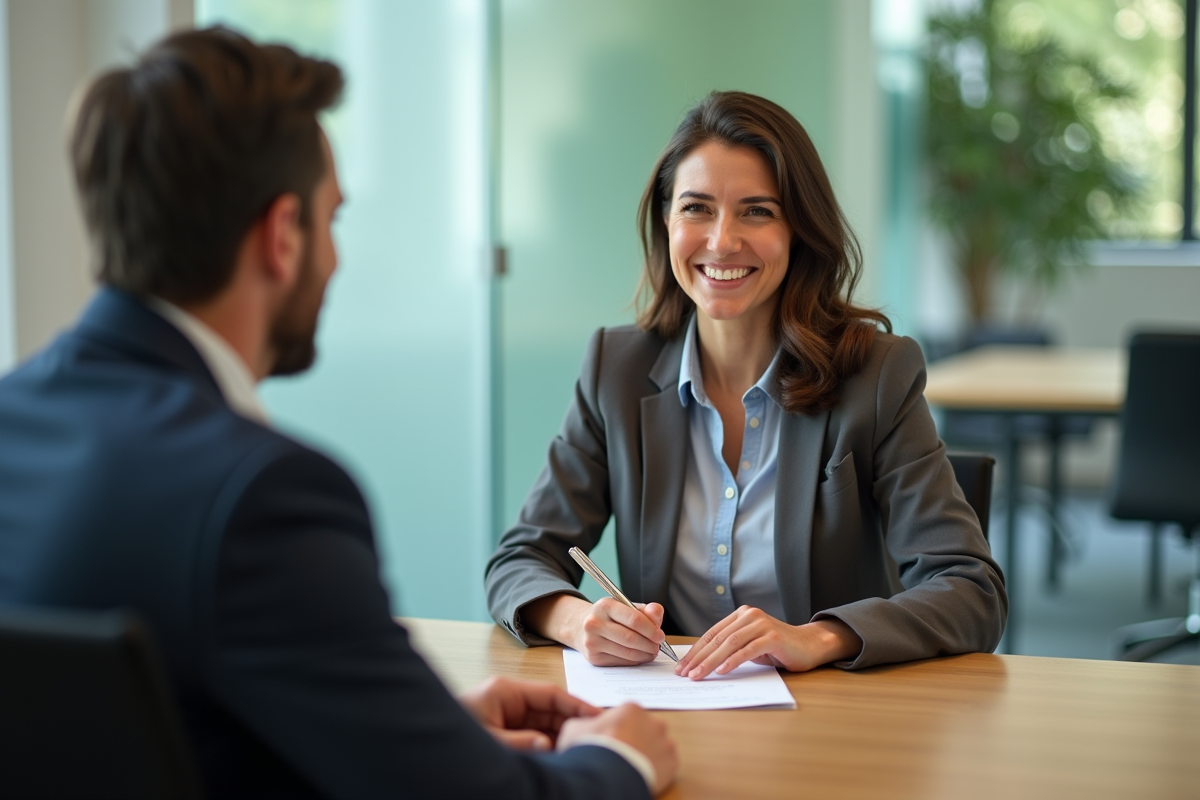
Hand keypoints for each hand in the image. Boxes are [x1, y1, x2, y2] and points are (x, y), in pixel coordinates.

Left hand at [459, 676, 600, 750]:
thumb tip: (548, 745)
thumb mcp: (489, 740)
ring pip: (544, 722)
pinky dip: (547, 744)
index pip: (550, 693)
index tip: (598, 715)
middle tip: (597, 734)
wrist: (423, 747)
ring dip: (561, 735)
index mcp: (505, 691)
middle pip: (550, 707)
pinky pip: (533, 734)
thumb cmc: (451, 738)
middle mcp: (509, 699)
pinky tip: (562, 754)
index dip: (576, 704)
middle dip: (572, 721)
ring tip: (583, 747)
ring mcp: (507, 714)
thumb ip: (520, 743)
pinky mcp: (504, 729)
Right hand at [526, 594, 667, 666]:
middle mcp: (595, 623)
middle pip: (630, 638)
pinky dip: (634, 661)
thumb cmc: (609, 616)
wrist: (581, 626)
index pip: (634, 619)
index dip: (651, 629)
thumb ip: (646, 610)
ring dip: (644, 655)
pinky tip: (639, 656)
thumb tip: (657, 616)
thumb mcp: (626, 606)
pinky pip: (620, 661)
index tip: (660, 635)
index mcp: (605, 606)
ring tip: (651, 652)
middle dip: (649, 644)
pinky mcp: (593, 657)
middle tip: (658, 646)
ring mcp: (592, 642)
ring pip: (626, 652)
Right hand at [559, 702, 677, 795]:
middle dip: (636, 739)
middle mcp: (653, 722)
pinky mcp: (672, 762)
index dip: (618, 729)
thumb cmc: (592, 749)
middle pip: (645, 729)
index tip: (611, 740)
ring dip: (648, 753)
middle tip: (622, 754)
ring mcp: (665, 742)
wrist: (607, 774)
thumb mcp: (574, 729)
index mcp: (631, 709)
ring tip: (632, 766)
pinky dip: (656, 769)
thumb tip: (583, 726)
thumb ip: (584, 723)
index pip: (627, 716)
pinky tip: (642, 774)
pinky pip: (666, 764)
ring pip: (658, 746)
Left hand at [674, 606, 861, 679]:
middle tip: (685, 674)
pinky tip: (722, 671)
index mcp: (740, 615)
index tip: (682, 667)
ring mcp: (761, 624)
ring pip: (729, 644)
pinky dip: (733, 661)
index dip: (695, 651)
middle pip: (717, 639)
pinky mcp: (772, 637)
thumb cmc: (777, 648)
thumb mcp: (749, 645)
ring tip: (698, 675)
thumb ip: (730, 647)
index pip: (711, 634)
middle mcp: (749, 615)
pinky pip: (748, 650)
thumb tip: (701, 662)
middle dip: (698, 658)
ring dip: (711, 661)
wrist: (809, 646)